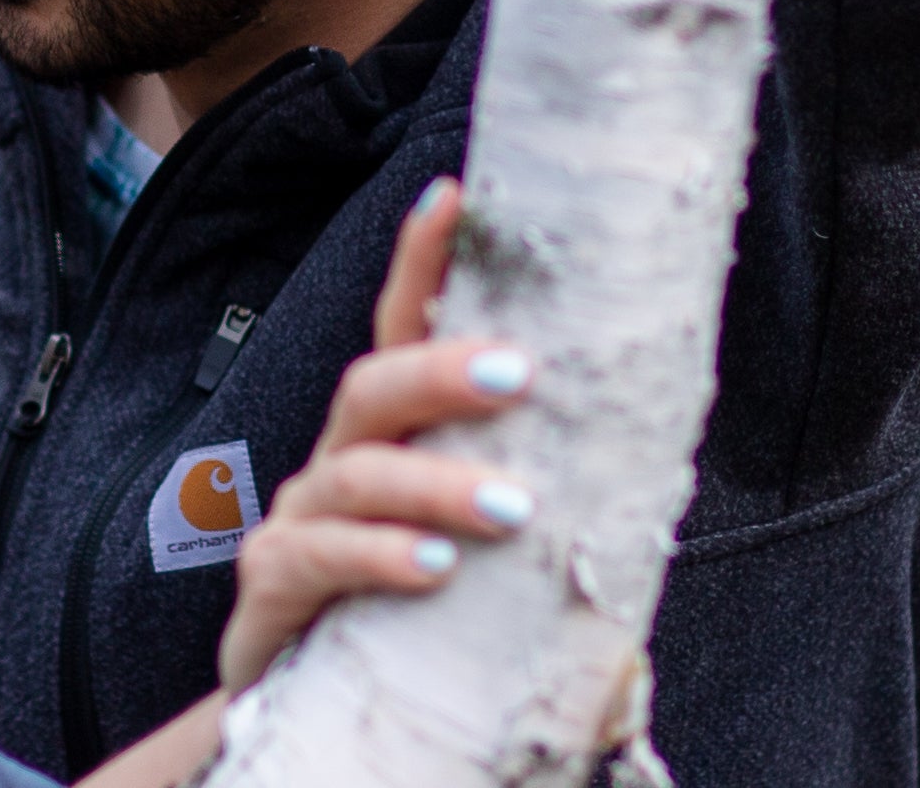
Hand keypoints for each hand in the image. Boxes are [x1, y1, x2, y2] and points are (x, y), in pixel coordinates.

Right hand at [214, 178, 536, 696]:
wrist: (322, 723)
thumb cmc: (421, 628)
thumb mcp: (487, 561)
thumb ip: (544, 519)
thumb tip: (647, 483)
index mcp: (393, 443)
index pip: (402, 334)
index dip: (421, 263)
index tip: (457, 197)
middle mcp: (338, 465)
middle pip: (372, 388)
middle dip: (439, 368)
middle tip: (518, 373)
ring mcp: (299, 522)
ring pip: (355, 473)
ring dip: (435, 483)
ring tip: (512, 509)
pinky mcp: (272, 588)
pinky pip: (318, 557)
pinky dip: (379, 556)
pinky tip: (433, 569)